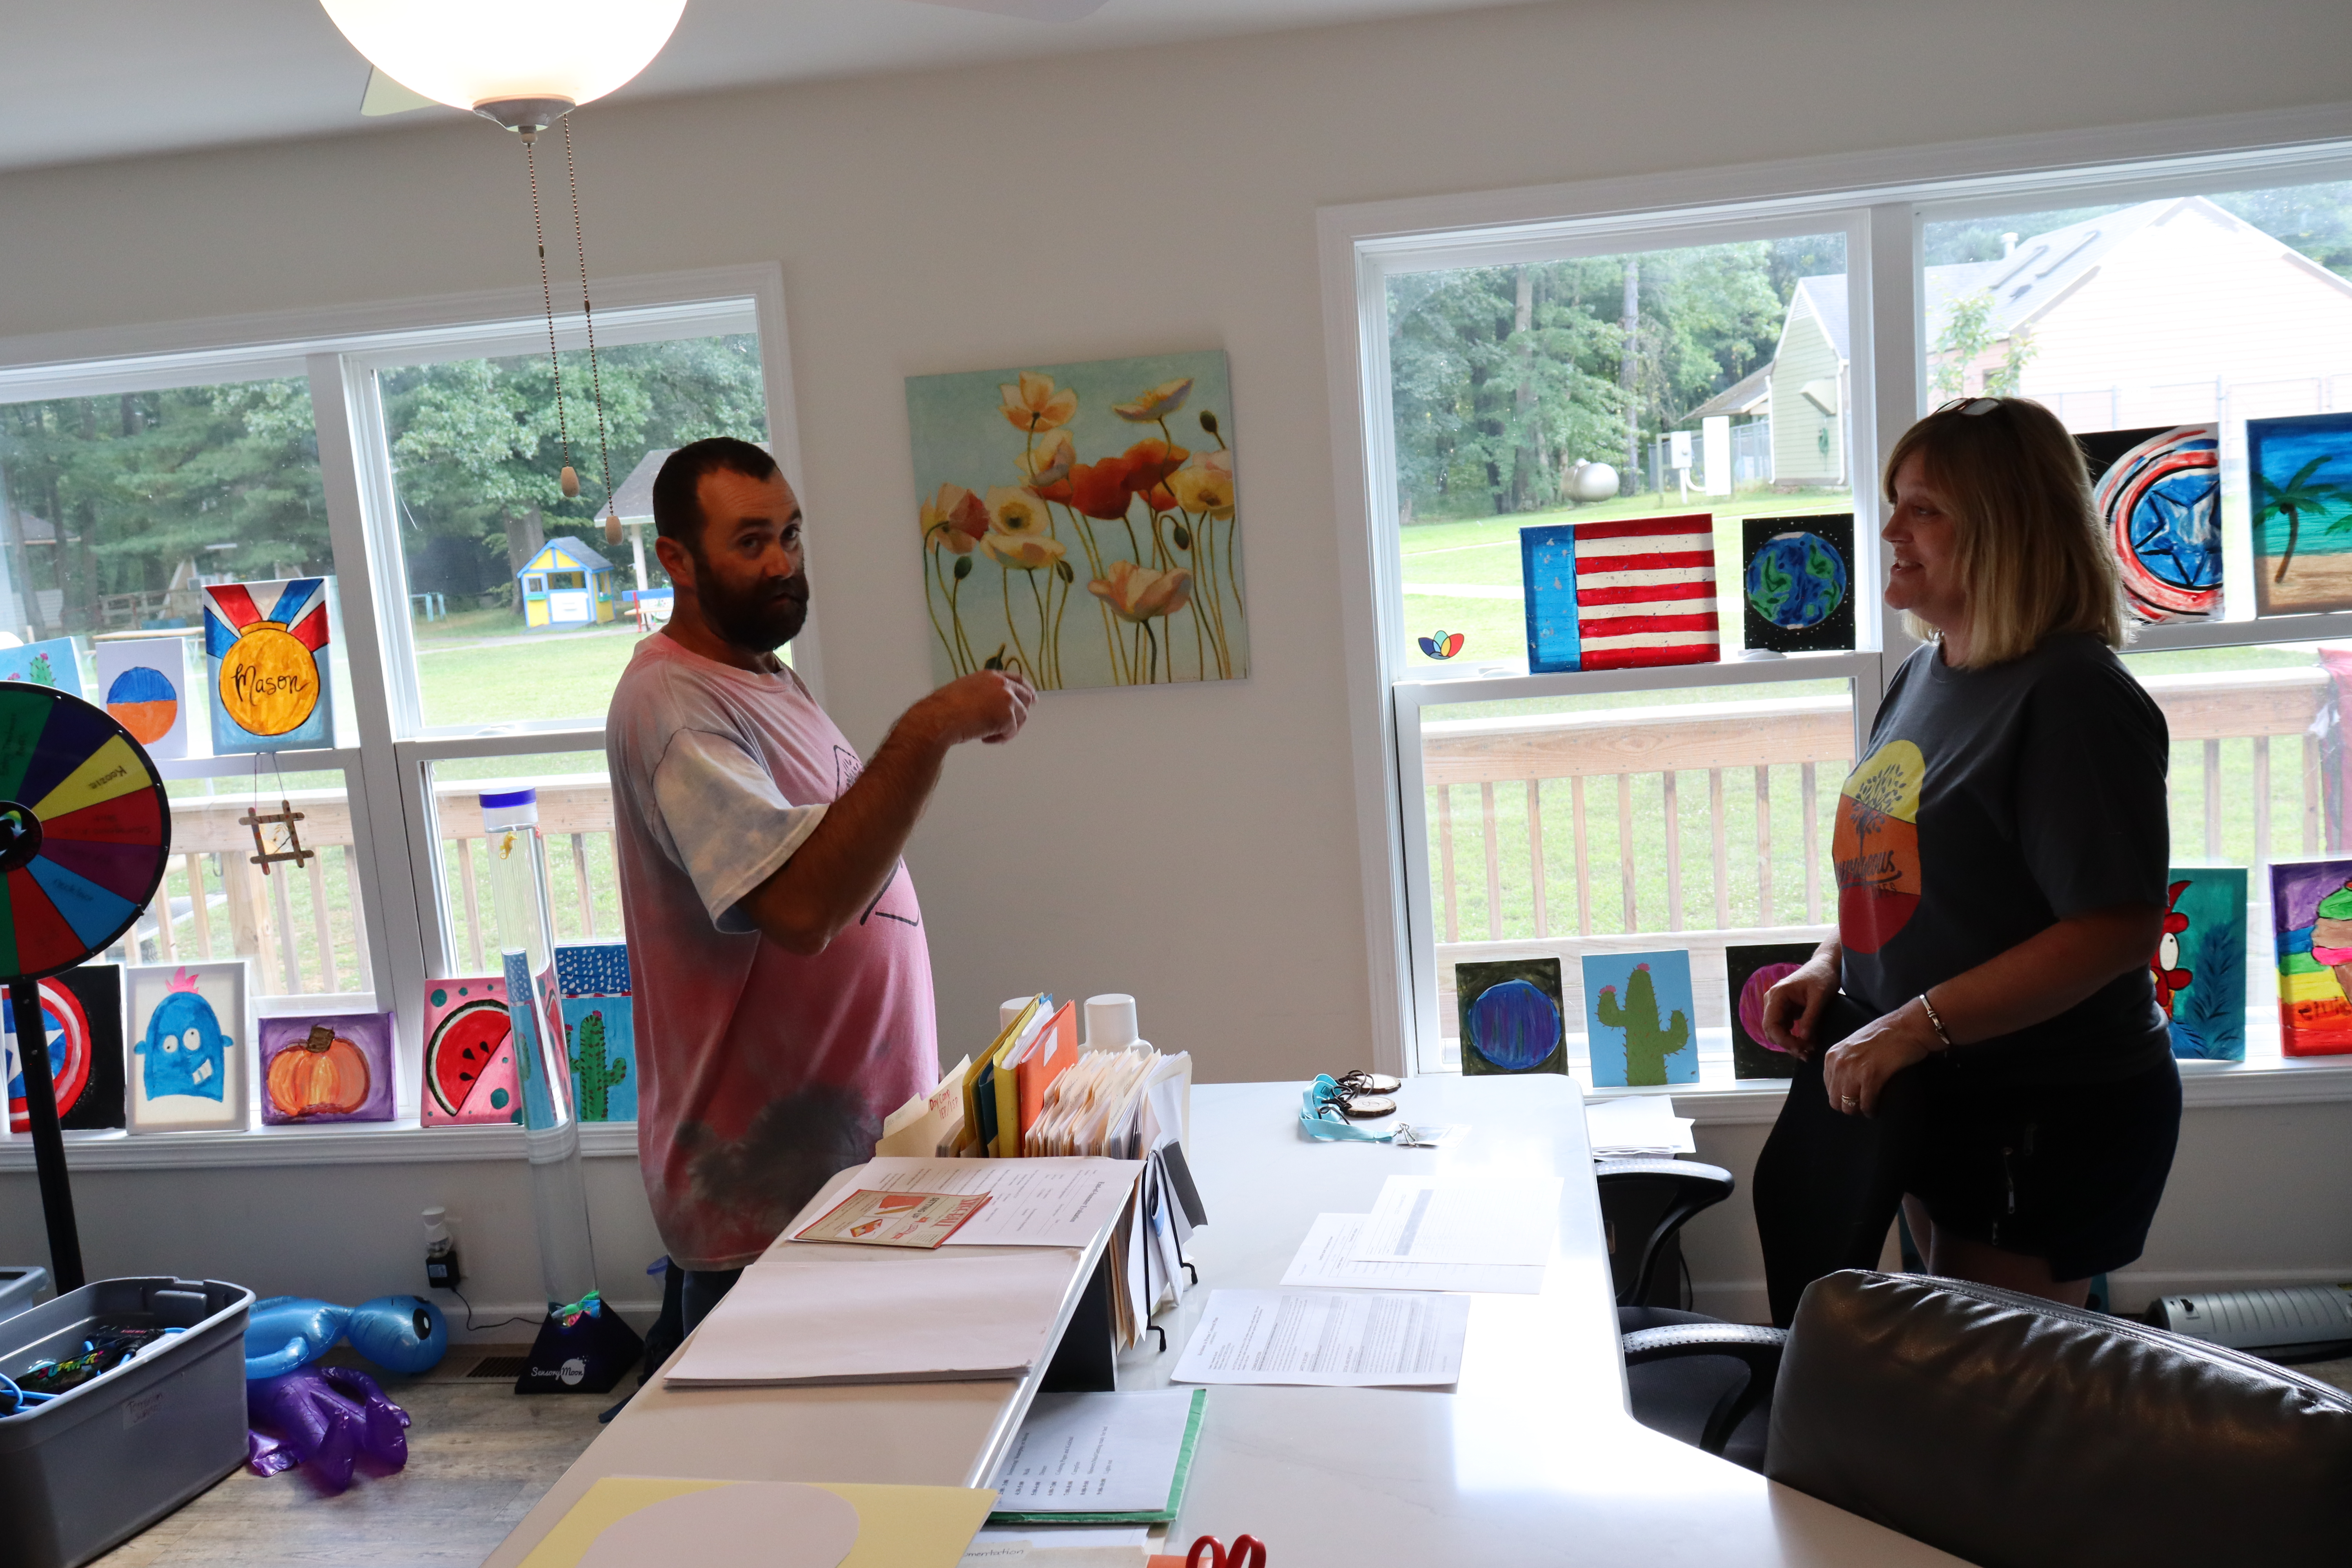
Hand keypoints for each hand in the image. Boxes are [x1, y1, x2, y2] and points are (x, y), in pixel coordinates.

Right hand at [914, 670, 1034, 746]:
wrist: (939, 718)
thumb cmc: (944, 709)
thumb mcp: (966, 692)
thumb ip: (983, 694)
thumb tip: (991, 706)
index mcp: (991, 676)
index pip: (1017, 679)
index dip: (1026, 690)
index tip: (1032, 699)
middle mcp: (1002, 684)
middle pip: (1025, 697)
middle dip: (1022, 712)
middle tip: (1015, 725)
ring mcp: (1006, 700)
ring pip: (1021, 717)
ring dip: (1008, 729)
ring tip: (988, 735)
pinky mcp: (1007, 717)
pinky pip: (1011, 732)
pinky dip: (1000, 739)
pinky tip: (984, 739)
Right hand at [1759, 956, 1838, 1059]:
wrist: (1826, 965)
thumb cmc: (1823, 976)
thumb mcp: (1820, 997)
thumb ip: (1811, 1017)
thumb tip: (1804, 1039)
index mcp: (1777, 995)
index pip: (1771, 1024)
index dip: (1783, 1040)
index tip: (1801, 1049)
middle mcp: (1773, 1001)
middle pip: (1772, 1031)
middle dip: (1787, 1045)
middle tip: (1807, 1054)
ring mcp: (1778, 1005)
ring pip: (1778, 1031)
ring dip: (1791, 1043)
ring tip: (1809, 1052)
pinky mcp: (1786, 1010)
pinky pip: (1785, 1028)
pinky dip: (1795, 1037)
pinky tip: (1808, 1043)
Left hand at [1821, 1001, 1937, 1116]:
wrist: (1907, 1027)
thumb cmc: (1884, 1035)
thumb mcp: (1853, 1045)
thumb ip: (1843, 1061)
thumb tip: (1841, 1084)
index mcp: (1832, 1055)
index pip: (1828, 1088)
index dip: (1840, 1096)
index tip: (1852, 1098)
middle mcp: (1838, 1063)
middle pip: (1835, 1100)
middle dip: (1848, 1107)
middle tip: (1861, 1107)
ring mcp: (1853, 1070)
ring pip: (1848, 1106)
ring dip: (1859, 1111)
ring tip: (1868, 1109)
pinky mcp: (1870, 1076)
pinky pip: (1866, 1104)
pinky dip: (1871, 1110)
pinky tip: (1875, 1110)